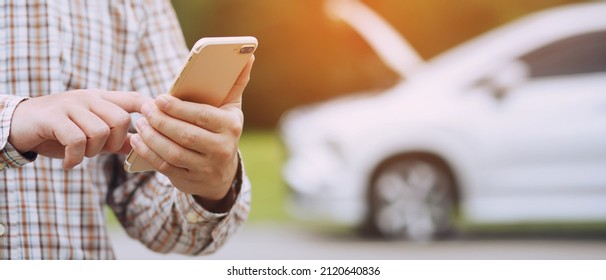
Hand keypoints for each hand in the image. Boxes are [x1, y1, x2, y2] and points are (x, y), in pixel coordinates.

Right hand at [9, 89, 151, 168]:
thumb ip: (115, 138)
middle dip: (114, 144)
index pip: (134, 98)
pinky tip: (69, 164)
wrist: (16, 126)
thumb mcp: (89, 133)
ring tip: (79, 155)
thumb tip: (141, 145)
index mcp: (100, 99)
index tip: (158, 125)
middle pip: (121, 120)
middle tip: (98, 152)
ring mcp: (70, 105)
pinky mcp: (53, 117)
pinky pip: (77, 140)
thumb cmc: (57, 131)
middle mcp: (88, 97)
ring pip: (99, 131)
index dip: (150, 110)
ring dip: (92, 152)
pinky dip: (75, 158)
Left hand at [130, 56, 254, 204]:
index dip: (179, 109)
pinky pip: (165, 167)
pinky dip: (148, 153)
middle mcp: (222, 149)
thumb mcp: (231, 109)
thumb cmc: (222, 131)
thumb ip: (236, 82)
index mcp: (231, 127)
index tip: (160, 99)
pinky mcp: (189, 181)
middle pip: (186, 135)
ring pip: (173, 152)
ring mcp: (206, 168)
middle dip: (161, 121)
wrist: (222, 173)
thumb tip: (248, 56)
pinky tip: (138, 141)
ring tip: (140, 123)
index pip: (203, 116)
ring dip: (152, 137)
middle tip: (145, 109)